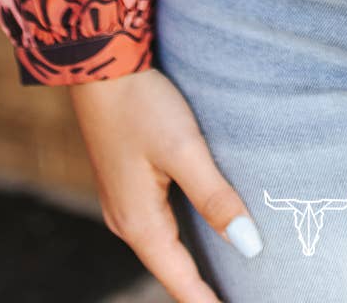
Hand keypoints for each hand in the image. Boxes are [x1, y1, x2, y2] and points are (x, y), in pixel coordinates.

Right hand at [69, 65, 261, 302]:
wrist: (98, 67)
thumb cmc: (141, 106)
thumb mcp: (184, 150)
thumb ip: (215, 198)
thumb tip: (248, 247)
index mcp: (140, 223)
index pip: (181, 281)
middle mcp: (127, 222)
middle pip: (172, 270)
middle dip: (201, 291)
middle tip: (236, 298)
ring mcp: (124, 204)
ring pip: (165, 249)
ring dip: (192, 267)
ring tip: (225, 280)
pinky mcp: (128, 184)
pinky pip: (159, 226)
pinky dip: (183, 241)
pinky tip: (202, 237)